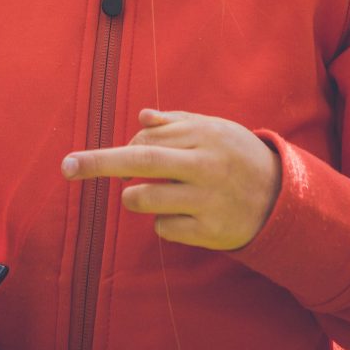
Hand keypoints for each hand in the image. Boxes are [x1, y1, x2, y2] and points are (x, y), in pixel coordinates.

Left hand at [62, 109, 281, 249]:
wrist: (282, 198)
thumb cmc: (238, 156)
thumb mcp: (215, 130)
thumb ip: (178, 122)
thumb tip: (142, 117)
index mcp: (204, 134)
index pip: (147, 138)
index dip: (124, 148)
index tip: (102, 157)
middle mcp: (204, 164)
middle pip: (142, 160)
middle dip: (98, 162)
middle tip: (66, 167)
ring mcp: (207, 200)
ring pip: (146, 198)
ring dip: (134, 197)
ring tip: (147, 194)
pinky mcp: (210, 232)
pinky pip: (165, 228)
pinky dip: (164, 221)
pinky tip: (183, 214)